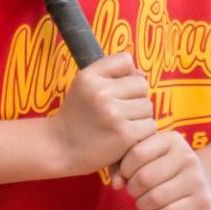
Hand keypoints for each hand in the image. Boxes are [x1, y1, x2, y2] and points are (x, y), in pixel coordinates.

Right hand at [49, 54, 156, 174]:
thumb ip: (111, 71)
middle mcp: (101, 92)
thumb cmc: (77, 115)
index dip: (125, 75)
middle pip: (141, 85)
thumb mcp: (85, 84)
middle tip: (118, 111)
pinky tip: (126, 137)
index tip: (115, 89)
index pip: (125, 61)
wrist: (61, 148)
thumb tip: (142, 74)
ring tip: (121, 124)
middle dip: (134, 97)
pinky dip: (142, 133)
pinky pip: (149, 125)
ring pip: (148, 106)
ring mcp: (113, 114)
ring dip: (140, 116)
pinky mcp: (124, 135)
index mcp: (90, 77)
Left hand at [113, 131, 210, 209]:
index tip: (126, 175)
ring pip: (155, 198)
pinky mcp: (202, 201)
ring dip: (141, 204)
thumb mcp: (149, 157)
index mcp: (172, 140)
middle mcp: (187, 156)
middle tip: (134, 191)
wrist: (201, 182)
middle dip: (133, 189)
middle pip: (145, 178)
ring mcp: (197, 179)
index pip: (137, 153)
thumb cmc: (165, 168)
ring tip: (143, 202)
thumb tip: (116, 183)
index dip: (124, 169)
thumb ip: (125, 164)